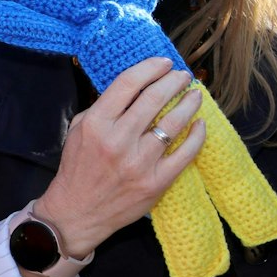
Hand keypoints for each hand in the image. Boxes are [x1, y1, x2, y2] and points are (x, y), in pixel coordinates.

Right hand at [33, 57, 205, 259]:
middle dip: (174, 81)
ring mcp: (139, 163)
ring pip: (173, 123)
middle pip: (154, 99)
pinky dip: (196, 135)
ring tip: (195, 95)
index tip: (164, 62)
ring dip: (189, 103)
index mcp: (97, 124)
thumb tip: (135, 85)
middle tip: (183, 76)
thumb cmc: (78, 167)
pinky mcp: (156, 182)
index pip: (128, 84)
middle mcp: (118, 140)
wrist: (76, 213)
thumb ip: (103, 107)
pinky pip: (185, 153)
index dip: (150, 68)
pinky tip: (200, 124)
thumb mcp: (79, 130)